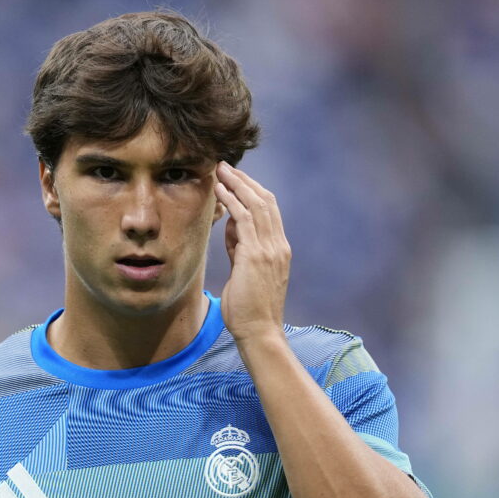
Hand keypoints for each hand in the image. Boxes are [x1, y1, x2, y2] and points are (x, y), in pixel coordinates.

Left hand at [214, 161, 290, 343]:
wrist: (259, 331)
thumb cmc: (249, 309)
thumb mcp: (245, 272)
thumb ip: (241, 248)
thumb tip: (232, 228)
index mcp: (279, 249)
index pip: (269, 210)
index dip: (253, 191)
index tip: (236, 179)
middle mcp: (278, 245)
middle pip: (265, 201)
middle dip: (245, 181)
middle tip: (226, 166)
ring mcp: (269, 249)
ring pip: (256, 204)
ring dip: (237, 184)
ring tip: (220, 170)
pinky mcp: (256, 254)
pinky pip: (244, 218)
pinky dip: (232, 200)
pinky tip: (220, 190)